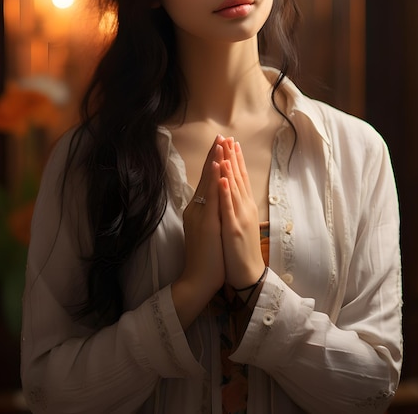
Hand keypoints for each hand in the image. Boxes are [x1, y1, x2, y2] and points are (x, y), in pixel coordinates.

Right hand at [172, 135, 225, 328]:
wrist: (197, 280)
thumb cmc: (205, 258)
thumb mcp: (206, 231)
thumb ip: (207, 214)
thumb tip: (212, 201)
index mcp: (198, 210)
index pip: (206, 181)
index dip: (213, 162)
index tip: (220, 146)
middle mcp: (197, 209)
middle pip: (207, 177)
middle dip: (215, 156)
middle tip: (221, 136)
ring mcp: (201, 215)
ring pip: (209, 183)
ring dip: (216, 161)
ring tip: (221, 143)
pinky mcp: (207, 223)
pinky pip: (212, 198)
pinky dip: (215, 181)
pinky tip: (218, 167)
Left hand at [218, 138, 264, 289]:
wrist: (247, 276)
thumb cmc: (240, 252)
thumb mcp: (238, 225)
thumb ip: (235, 208)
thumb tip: (230, 193)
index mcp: (243, 207)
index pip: (238, 178)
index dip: (235, 160)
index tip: (231, 142)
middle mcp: (243, 209)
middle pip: (237, 179)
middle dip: (233, 157)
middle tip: (229, 137)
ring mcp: (239, 218)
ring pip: (233, 189)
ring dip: (230, 168)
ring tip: (226, 149)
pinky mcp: (233, 230)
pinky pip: (228, 208)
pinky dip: (225, 192)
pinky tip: (223, 179)